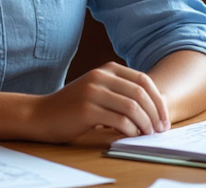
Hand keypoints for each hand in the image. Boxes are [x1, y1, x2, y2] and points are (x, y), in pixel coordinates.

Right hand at [27, 62, 169, 142]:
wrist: (41, 115)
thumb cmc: (72, 107)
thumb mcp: (98, 90)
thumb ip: (120, 92)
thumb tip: (153, 109)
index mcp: (107, 69)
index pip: (143, 81)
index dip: (158, 100)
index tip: (164, 118)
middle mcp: (101, 76)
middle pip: (140, 94)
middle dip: (155, 114)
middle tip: (160, 130)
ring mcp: (93, 92)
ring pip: (132, 107)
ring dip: (145, 124)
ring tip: (147, 134)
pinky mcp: (86, 110)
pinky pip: (119, 121)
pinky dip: (130, 130)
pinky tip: (130, 136)